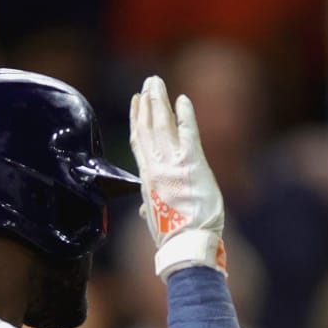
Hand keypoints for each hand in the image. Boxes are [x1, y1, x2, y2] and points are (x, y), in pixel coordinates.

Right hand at [129, 75, 225, 277]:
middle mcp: (156, 167)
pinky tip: (182, 99)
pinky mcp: (192, 164)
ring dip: (159, 101)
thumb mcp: (156, 220)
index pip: (139, 142)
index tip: (136, 102)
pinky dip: (185, 115)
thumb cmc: (173, 237)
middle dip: (147, 102)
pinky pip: (188, 132)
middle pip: (148, 127)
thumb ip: (151, 208)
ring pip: (162, 125)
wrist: (187, 244)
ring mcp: (173, 164)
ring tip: (157, 84)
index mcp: (147, 179)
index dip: (137, 119)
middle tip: (149, 83)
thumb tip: (145, 211)